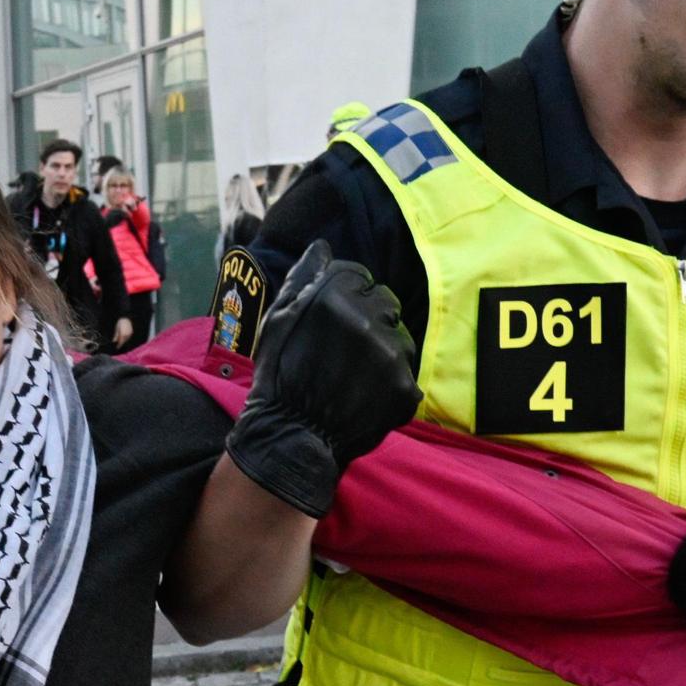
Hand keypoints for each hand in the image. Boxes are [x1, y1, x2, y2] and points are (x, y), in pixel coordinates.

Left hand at [111, 314, 139, 349]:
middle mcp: (127, 335)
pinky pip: (128, 337)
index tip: (117, 347)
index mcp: (123, 334)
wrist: (126, 318)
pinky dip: (125, 338)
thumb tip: (114, 341)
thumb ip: (116, 336)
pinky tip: (123, 337)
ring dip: (123, 341)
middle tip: (118, 345)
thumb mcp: (117, 329)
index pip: (121, 342)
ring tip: (120, 340)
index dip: (119, 345)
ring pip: (126, 339)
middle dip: (121, 343)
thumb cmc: (120, 323)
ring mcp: (130, 333)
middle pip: (124, 341)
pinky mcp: (131, 332)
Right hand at [225, 243, 418, 519]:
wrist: (291, 439)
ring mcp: (391, 356)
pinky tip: (366, 397)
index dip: (347, 296)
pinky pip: (407, 375)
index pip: (360, 276)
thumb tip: (323, 247)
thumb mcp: (277, 320)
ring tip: (357, 376)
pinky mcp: (406, 389)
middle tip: (347, 350)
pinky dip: (392, 385)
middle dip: (371, 318)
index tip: (333, 322)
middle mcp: (368, 321)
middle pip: (386, 302)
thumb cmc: (278, 376)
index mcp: (334, 298)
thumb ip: (304, 278)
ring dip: (386, 350)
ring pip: (402, 337)